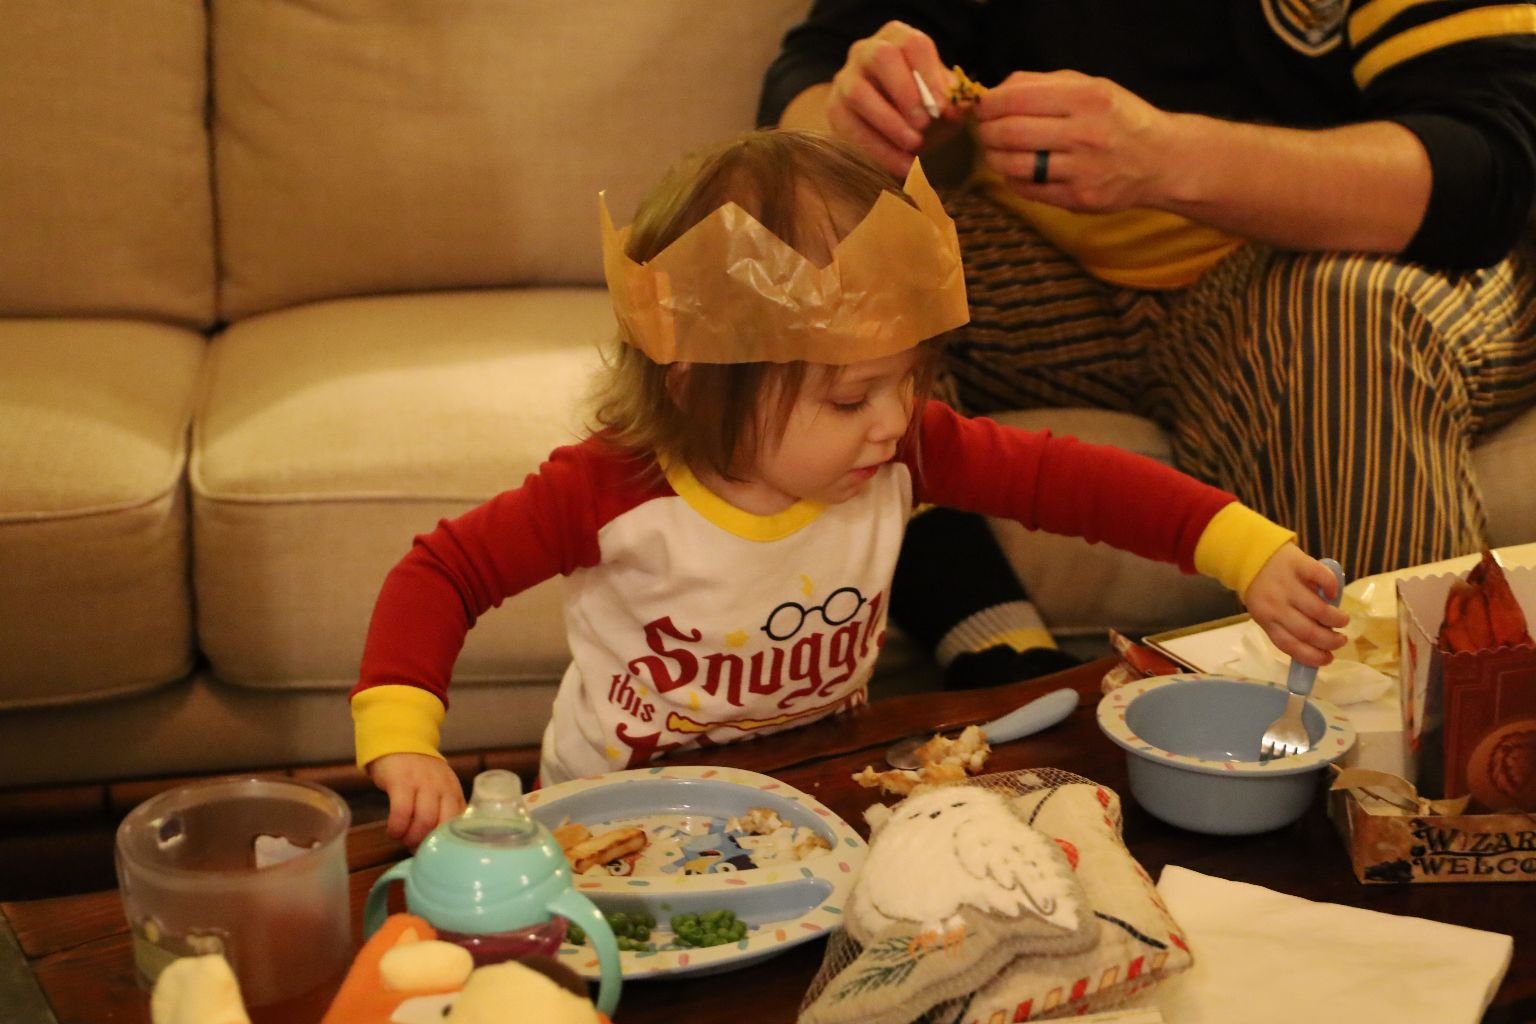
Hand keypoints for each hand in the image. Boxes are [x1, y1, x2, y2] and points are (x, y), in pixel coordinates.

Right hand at [368, 752, 465, 848]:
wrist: (399, 742)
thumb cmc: (420, 773)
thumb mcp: (440, 788)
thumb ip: (444, 809)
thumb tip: (440, 844)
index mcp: (454, 791)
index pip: (459, 822)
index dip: (447, 842)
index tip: (435, 852)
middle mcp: (442, 787)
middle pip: (441, 824)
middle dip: (427, 843)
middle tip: (415, 849)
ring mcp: (423, 783)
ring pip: (423, 820)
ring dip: (411, 837)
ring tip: (403, 840)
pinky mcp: (402, 781)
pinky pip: (401, 811)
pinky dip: (397, 827)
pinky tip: (393, 831)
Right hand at [821, 21, 960, 176]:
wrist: (890, 129)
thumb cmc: (922, 108)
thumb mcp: (941, 101)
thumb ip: (952, 101)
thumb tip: (957, 108)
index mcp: (898, 39)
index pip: (913, 44)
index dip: (929, 74)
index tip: (942, 108)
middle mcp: (867, 51)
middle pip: (881, 57)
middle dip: (904, 92)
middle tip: (924, 124)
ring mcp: (846, 79)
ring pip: (859, 93)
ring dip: (889, 123)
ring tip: (914, 146)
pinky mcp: (835, 110)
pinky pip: (850, 127)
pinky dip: (879, 150)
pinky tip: (901, 165)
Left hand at [972, 70, 1171, 211]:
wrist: (1163, 160)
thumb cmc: (1118, 118)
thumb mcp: (1090, 86)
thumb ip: (1042, 84)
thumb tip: (995, 92)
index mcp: (1086, 98)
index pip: (1016, 99)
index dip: (988, 105)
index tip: (981, 108)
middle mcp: (1085, 134)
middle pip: (1009, 133)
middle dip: (987, 132)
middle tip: (985, 132)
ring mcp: (1082, 170)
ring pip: (1014, 166)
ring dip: (994, 158)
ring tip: (996, 152)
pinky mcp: (1079, 200)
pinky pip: (1028, 190)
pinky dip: (1013, 180)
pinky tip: (1018, 170)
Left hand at [1243, 544, 1350, 667]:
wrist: (1251, 555)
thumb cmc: (1264, 589)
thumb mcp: (1267, 611)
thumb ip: (1286, 626)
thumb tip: (1317, 647)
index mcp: (1266, 619)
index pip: (1289, 644)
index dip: (1312, 656)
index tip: (1329, 659)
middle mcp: (1275, 605)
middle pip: (1307, 631)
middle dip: (1330, 641)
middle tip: (1341, 640)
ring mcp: (1287, 584)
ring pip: (1318, 609)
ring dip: (1336, 619)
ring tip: (1343, 621)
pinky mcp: (1298, 564)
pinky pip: (1320, 577)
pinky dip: (1331, 587)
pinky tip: (1334, 593)